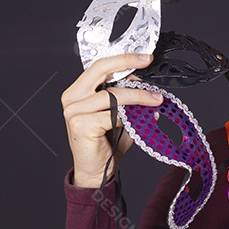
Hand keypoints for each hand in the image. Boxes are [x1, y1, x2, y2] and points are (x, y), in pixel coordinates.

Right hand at [61, 53, 162, 187]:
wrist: (95, 171)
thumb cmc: (106, 143)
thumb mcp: (121, 117)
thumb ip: (131, 103)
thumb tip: (150, 90)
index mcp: (79, 91)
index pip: (100, 66)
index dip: (123, 59)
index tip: (144, 57)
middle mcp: (72, 97)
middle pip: (101, 70)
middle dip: (127, 63)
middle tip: (148, 62)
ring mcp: (74, 111)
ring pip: (112, 94)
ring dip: (138, 96)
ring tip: (155, 100)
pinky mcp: (81, 124)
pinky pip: (112, 115)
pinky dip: (129, 117)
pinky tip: (138, 121)